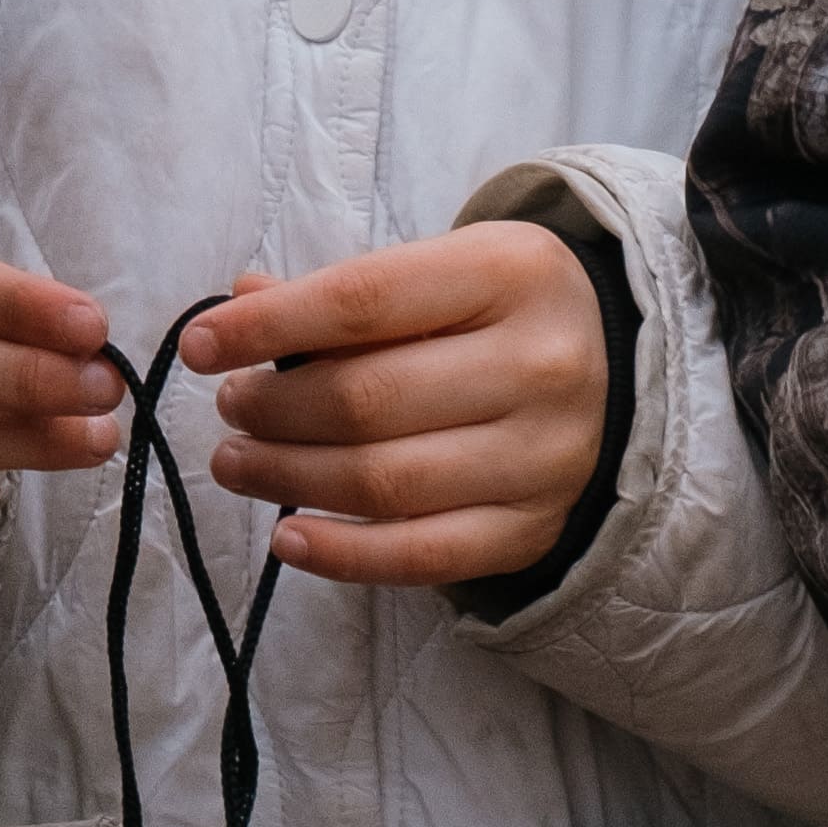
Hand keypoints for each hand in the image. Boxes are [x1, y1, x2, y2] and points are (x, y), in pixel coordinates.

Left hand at [186, 221, 609, 589]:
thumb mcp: (443, 269)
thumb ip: (345, 291)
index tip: (200, 344)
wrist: (626, 369)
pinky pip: (423, 556)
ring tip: (236, 462)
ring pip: (385, 482)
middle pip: (368, 400)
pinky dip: (344, 554)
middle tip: (229, 407)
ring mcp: (541, 458)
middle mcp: (538, 366)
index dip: (267, 325)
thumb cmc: (504, 309)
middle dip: (273, 408)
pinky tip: (289, 537)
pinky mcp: (532, 530)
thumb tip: (241, 301)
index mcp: (509, 274)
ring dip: (289, 477)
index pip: (363, 301)